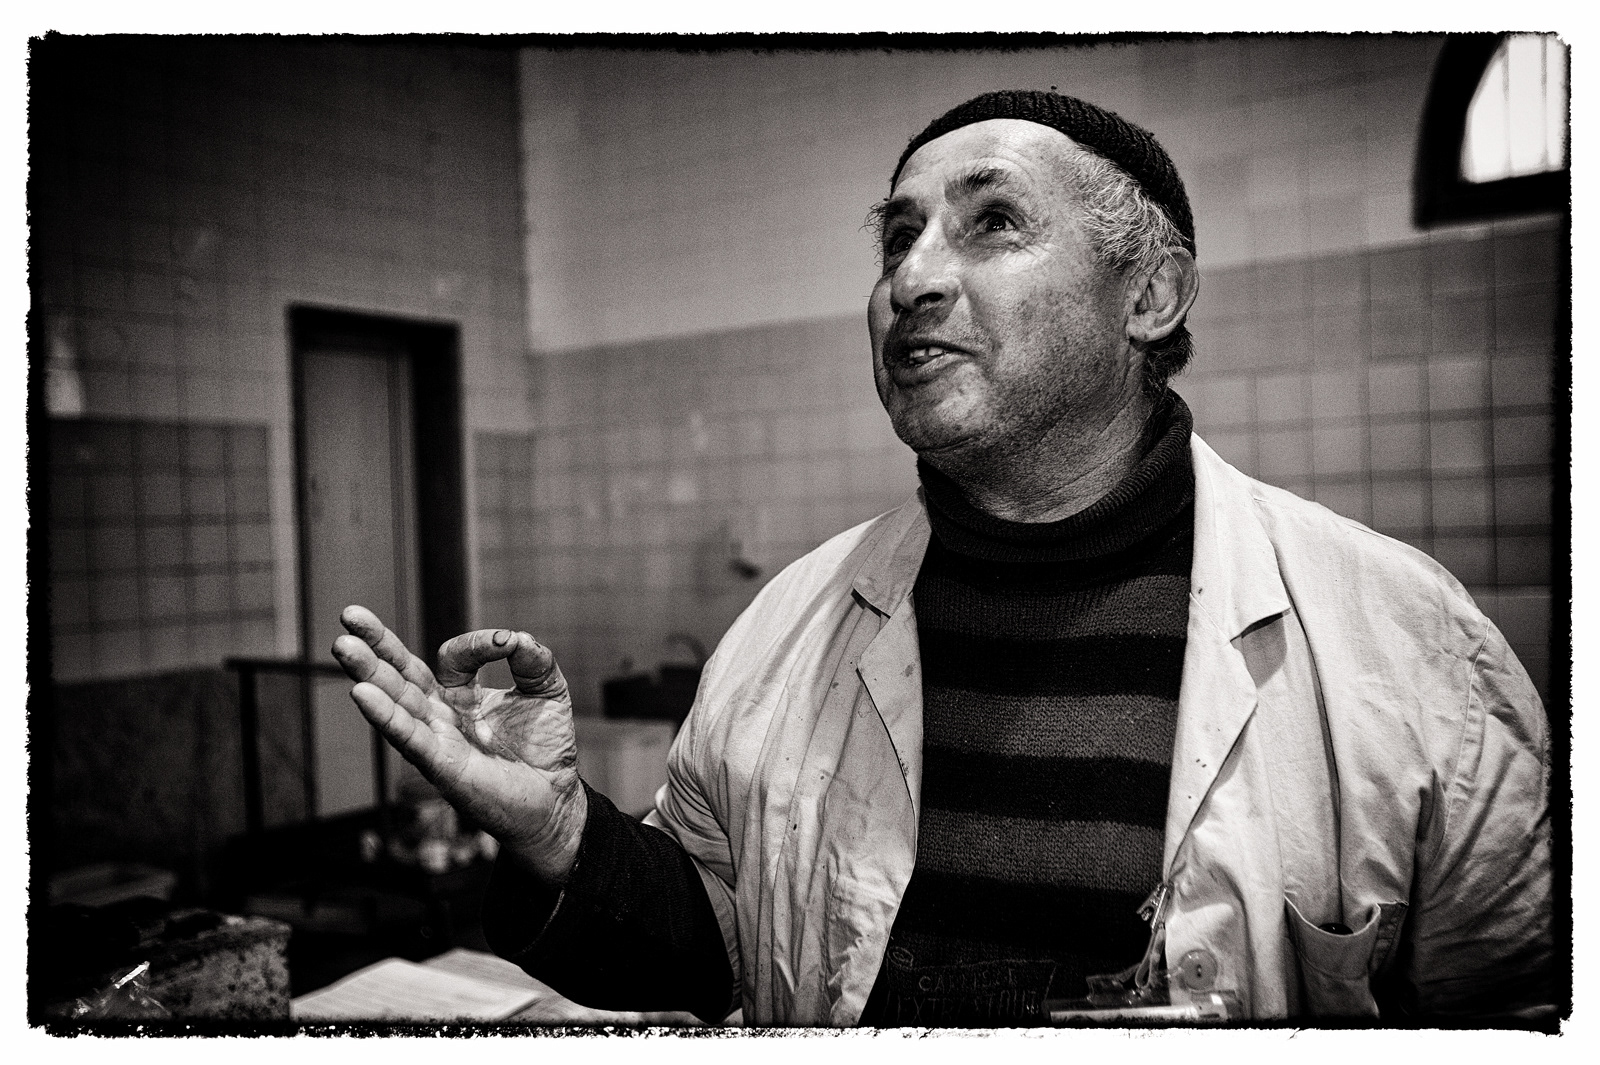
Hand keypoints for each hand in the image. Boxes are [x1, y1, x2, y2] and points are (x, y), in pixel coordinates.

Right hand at [332, 605, 587, 884]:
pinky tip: (362, 693)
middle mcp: (441, 714)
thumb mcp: (547, 688)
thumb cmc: (546, 745)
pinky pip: (408, 737)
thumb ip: (534, 658)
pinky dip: (385, 716)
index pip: (453, 656)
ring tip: (343, 646)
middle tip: (348, 615)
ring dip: (368, 674)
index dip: (478, 644)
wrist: (556, 797)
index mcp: (461, 694)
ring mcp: (437, 739)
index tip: (507, 645)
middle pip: (399, 674)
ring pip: (395, 702)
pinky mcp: (441, 765)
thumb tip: (514, 638)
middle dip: (374, 645)